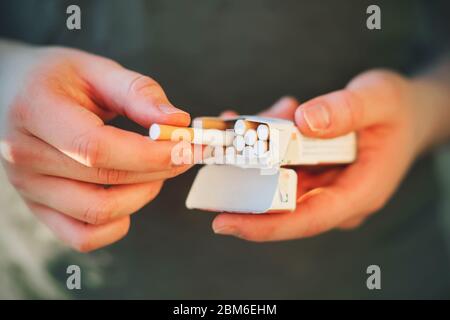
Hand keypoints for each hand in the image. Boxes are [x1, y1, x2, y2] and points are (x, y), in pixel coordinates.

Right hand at [0, 45, 190, 250]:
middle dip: (160, 169)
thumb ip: (138, 93)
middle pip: (106, 180)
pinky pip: (84, 236)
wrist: (12, 94)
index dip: (150, 153)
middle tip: (185, 153)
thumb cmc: (55, 79)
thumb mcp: (95, 69)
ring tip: (156, 169)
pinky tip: (130, 195)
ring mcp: (29, 188)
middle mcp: (25, 156)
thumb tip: (178, 122)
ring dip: (143, 194)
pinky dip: (118, 224)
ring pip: (100, 213)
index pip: (97, 147)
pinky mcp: (39, 208)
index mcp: (35, 112)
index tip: (187, 147)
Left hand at [213, 70, 435, 240]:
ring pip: (272, 182)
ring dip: (251, 153)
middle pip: (280, 205)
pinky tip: (250, 120)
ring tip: (243, 120)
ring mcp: (321, 188)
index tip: (225, 223)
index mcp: (358, 192)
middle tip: (219, 148)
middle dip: (244, 178)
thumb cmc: (397, 111)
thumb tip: (305, 121)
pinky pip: (276, 166)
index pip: (307, 219)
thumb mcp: (379, 99)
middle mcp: (335, 198)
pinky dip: (259, 145)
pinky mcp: (309, 175)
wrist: (405, 116)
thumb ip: (346, 110)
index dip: (265, 226)